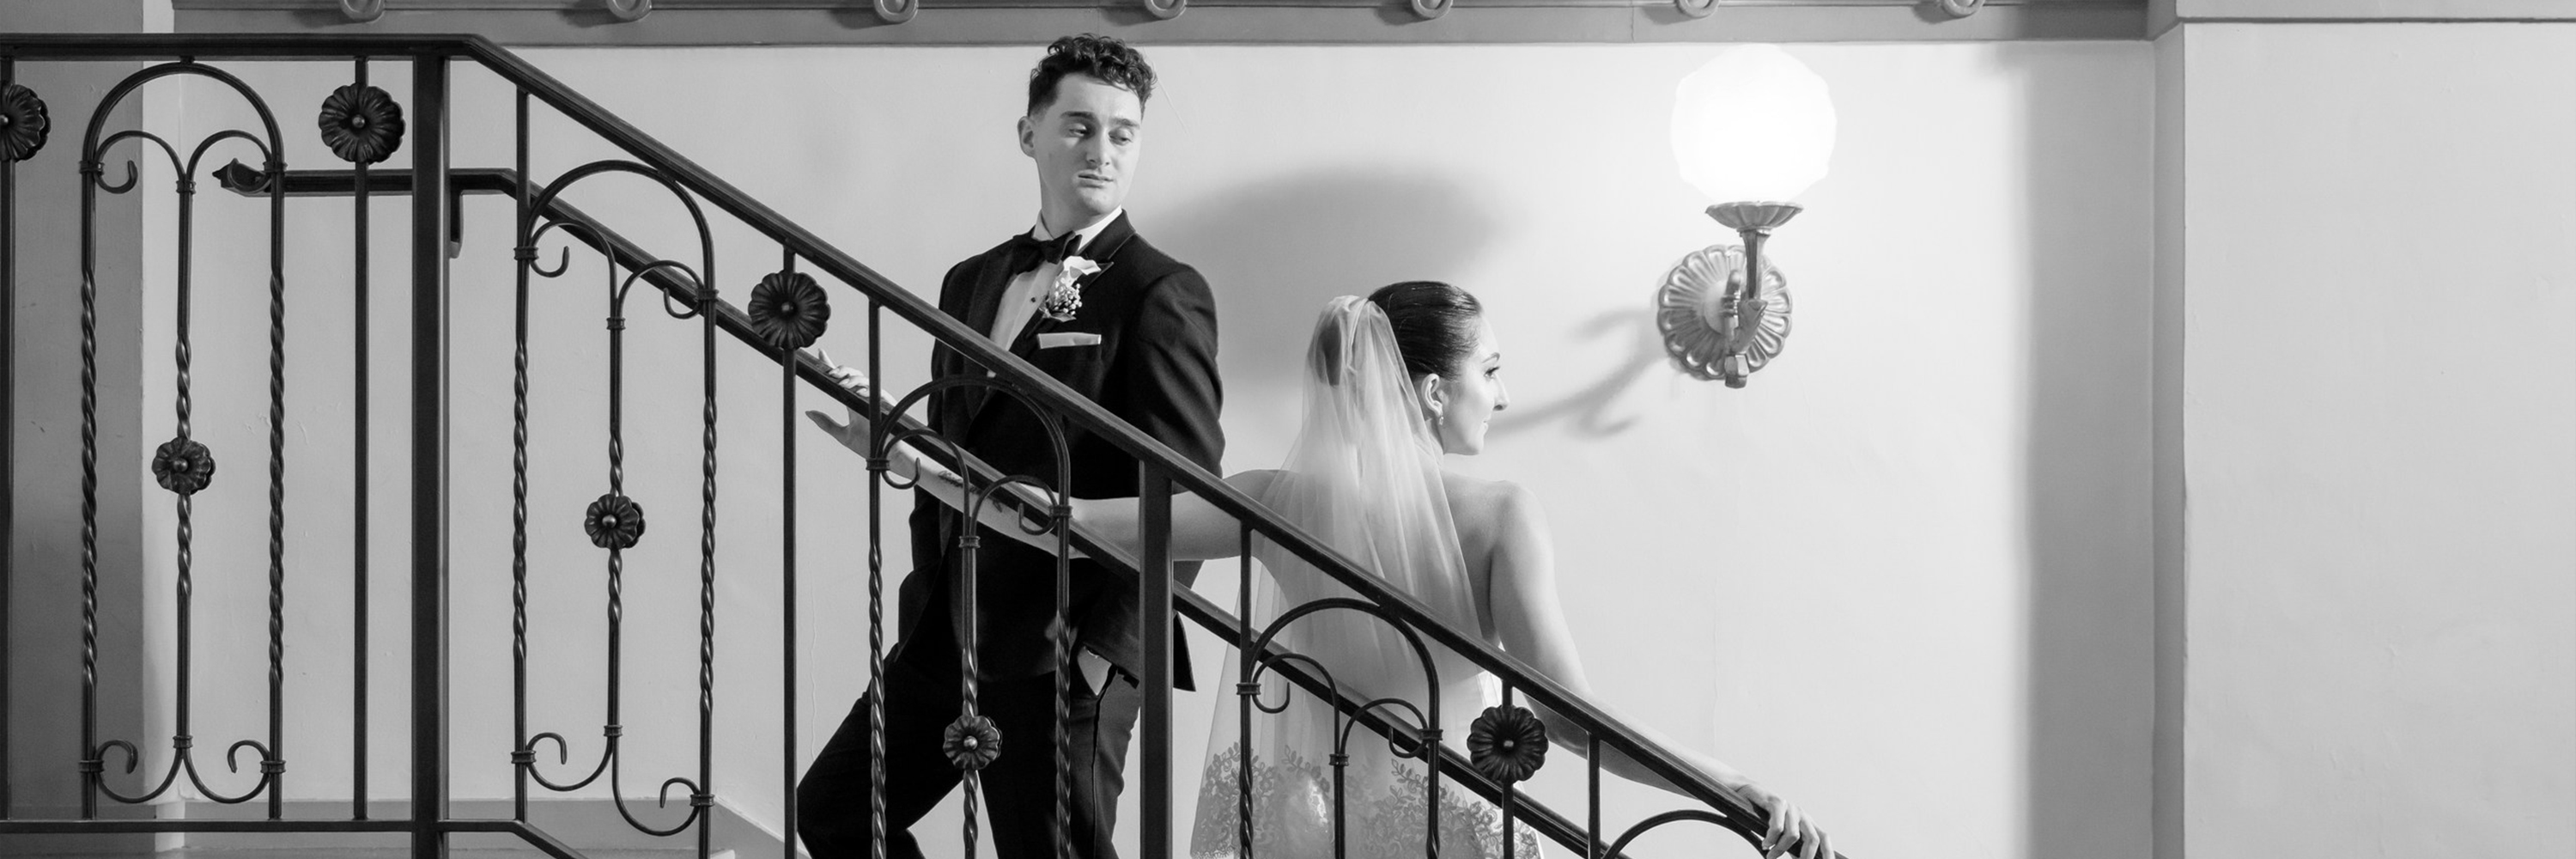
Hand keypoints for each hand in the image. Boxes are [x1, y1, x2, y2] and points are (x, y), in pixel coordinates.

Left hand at [800, 346, 919, 480]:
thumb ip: (826, 423)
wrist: (886, 457)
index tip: (821, 355)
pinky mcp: (888, 404)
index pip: (842, 380)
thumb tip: (808, 412)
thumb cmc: (869, 446)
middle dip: (842, 370)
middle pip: (853, 375)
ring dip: (852, 380)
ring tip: (842, 384)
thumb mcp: (842, 435)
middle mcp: (865, 397)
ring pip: (864, 380)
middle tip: (831, 374)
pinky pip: (878, 392)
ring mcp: (877, 399)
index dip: (832, 366)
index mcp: (854, 401)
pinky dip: (868, 390)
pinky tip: (859, 391)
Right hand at [1733, 780, 1830, 858]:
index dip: (1828, 853)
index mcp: (1805, 821)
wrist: (1746, 792)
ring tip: (1770, 856)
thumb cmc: (1764, 814)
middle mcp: (1801, 814)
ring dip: (1780, 850)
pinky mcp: (1776, 803)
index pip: (1823, 837)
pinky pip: (1777, 827)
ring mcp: (1790, 808)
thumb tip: (1798, 858)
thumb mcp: (1782, 830)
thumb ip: (1792, 844)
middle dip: (1805, 857)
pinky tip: (1765, 844)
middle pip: (1813, 839)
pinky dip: (1771, 839)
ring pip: (1793, 835)